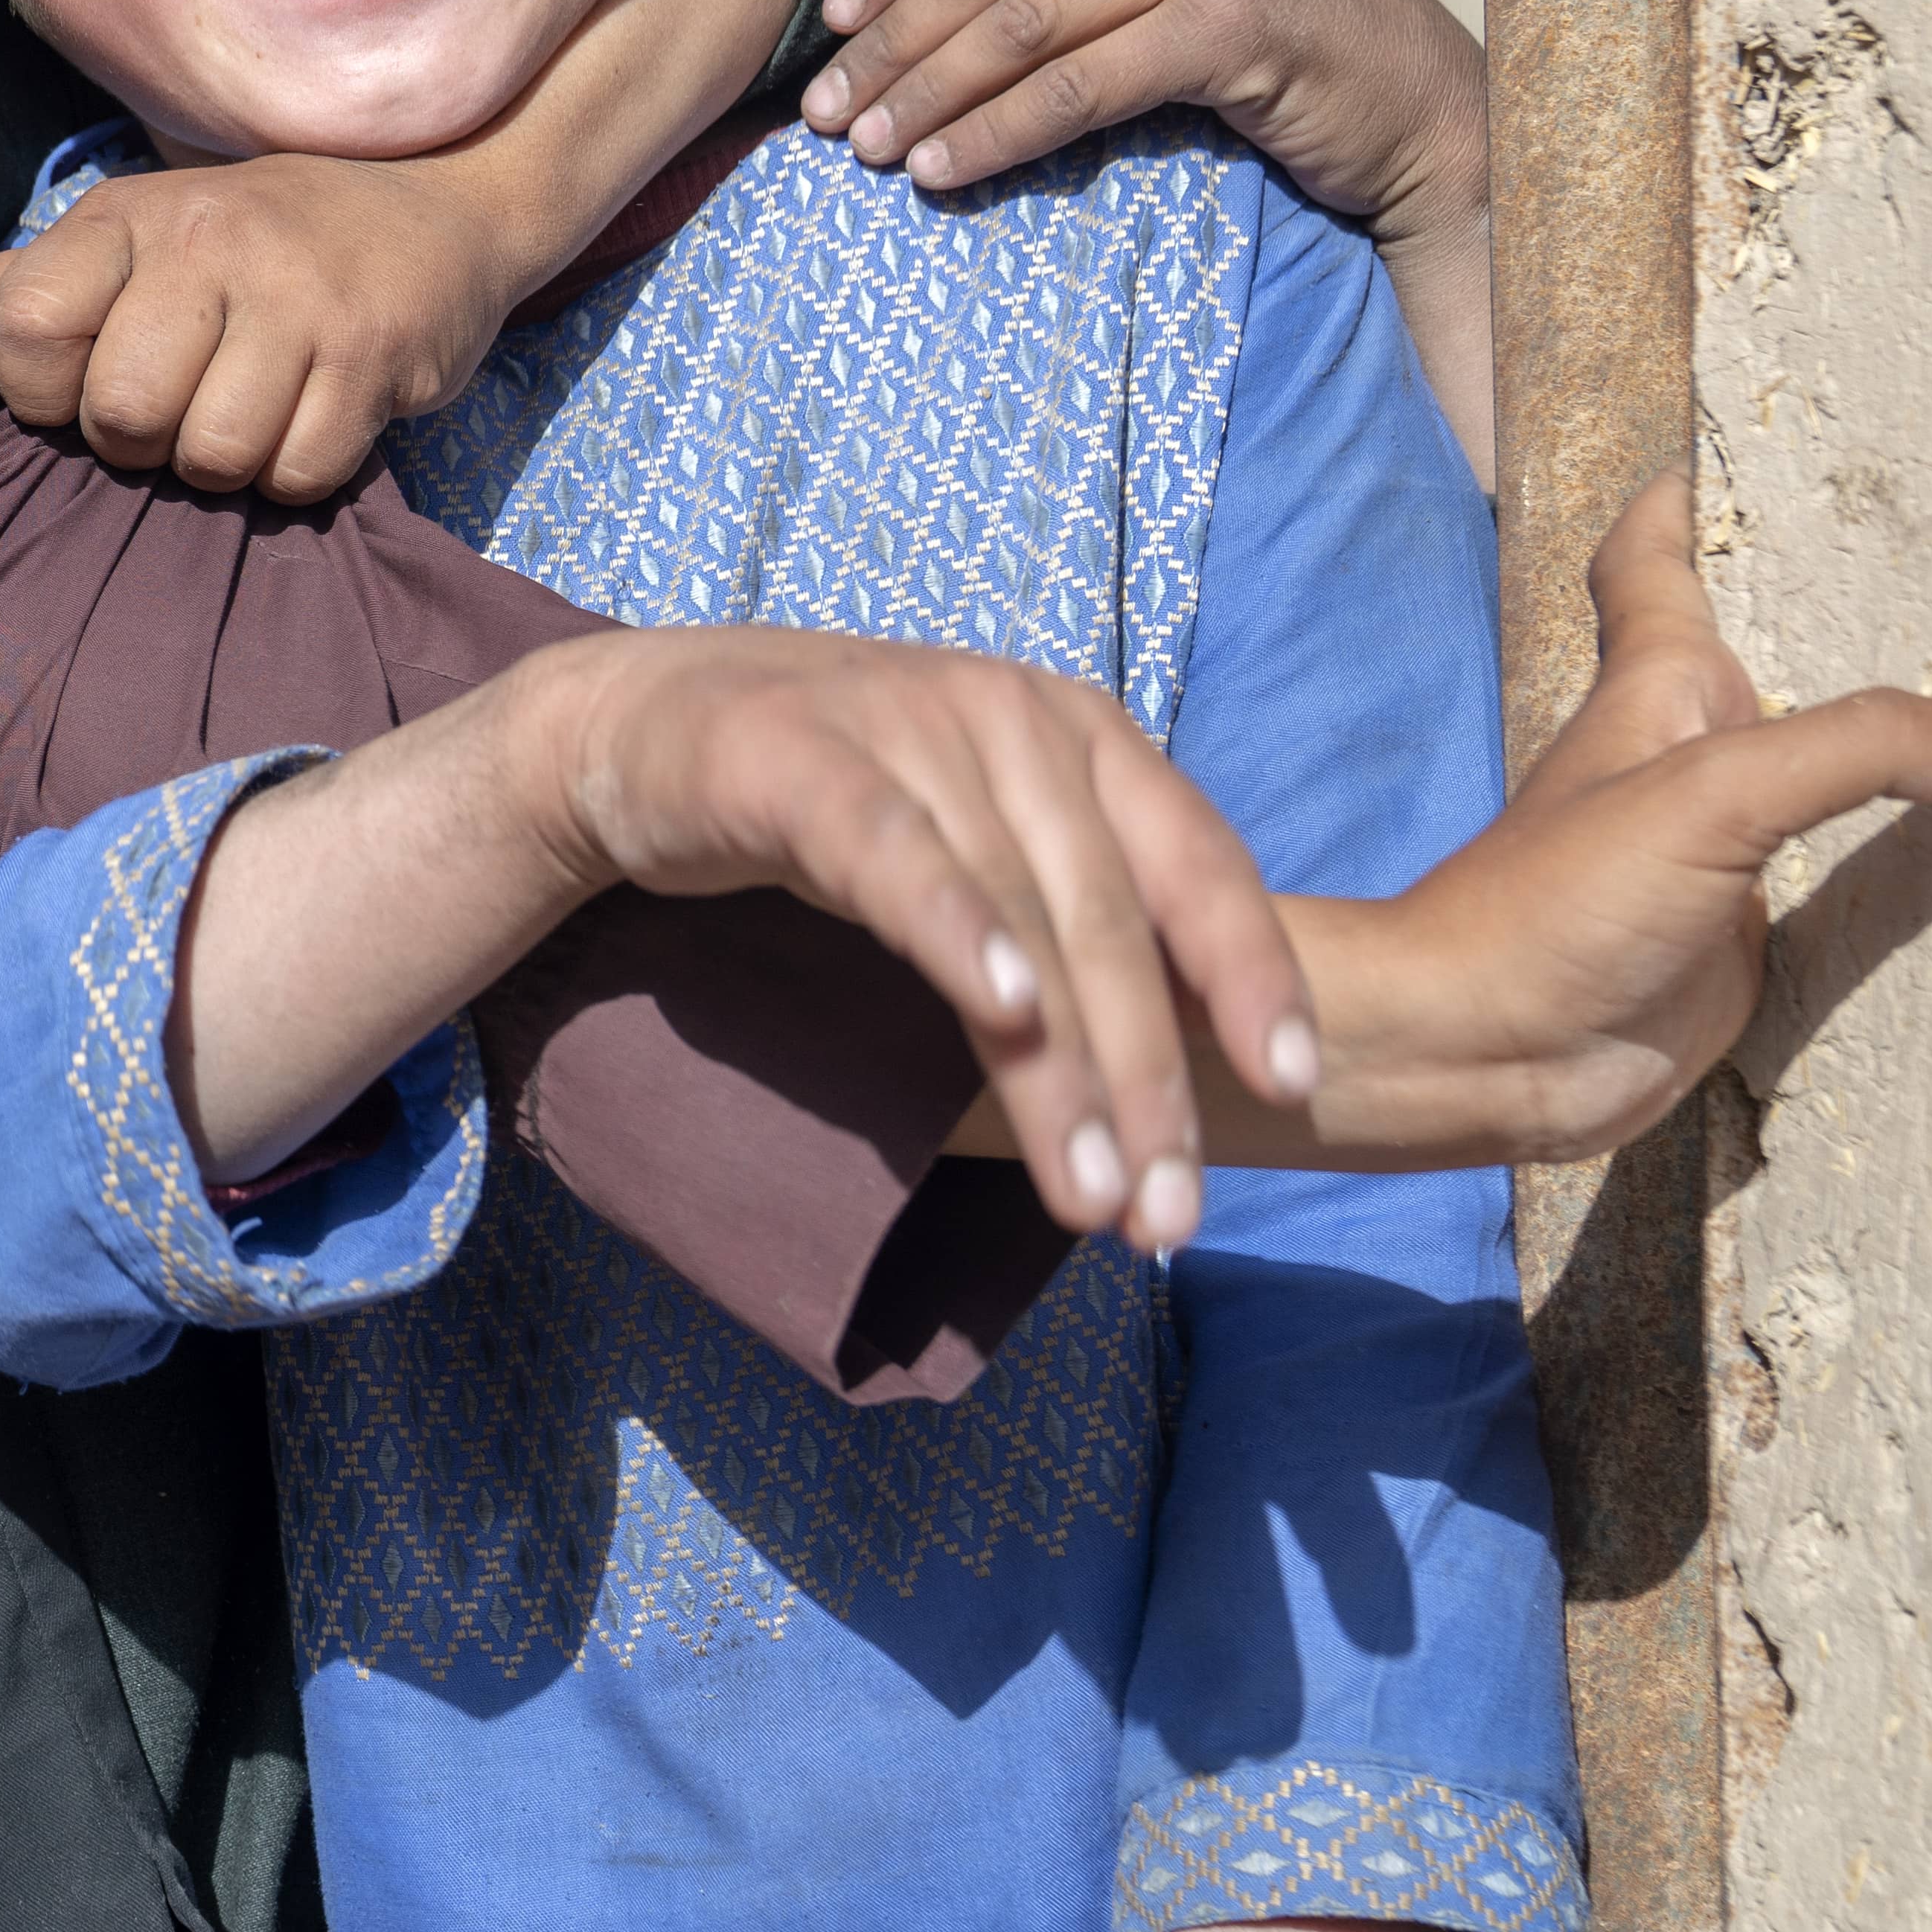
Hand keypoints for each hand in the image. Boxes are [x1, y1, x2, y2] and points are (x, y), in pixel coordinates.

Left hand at [0, 156, 532, 500]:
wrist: (436, 212)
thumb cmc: (257, 244)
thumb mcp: (139, 232)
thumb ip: (37, 281)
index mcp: (130, 216)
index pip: (26, 329)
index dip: (38, 393)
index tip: (79, 387)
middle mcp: (210, 244)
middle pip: (121, 413)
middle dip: (138, 443)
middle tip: (178, 409)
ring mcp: (299, 300)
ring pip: (211, 457)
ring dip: (221, 465)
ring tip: (244, 414)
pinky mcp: (374, 357)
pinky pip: (297, 474)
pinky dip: (293, 472)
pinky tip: (306, 419)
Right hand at [514, 621, 1315, 1251]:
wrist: (634, 727)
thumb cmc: (821, 799)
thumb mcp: (974, 833)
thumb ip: (1068, 903)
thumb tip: (1173, 1055)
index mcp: (1077, 731)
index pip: (1197, 861)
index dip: (1255, 973)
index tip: (1296, 1086)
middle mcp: (1011, 715)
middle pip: (1112, 918)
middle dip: (1149, 1081)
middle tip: (1168, 1215)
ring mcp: (907, 725)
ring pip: (1016, 912)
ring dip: (1061, 1066)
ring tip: (1089, 1191)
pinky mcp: (797, 757)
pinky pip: (896, 854)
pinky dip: (956, 929)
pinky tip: (1003, 1012)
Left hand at [808, 0, 1488, 230]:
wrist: (1416, 100)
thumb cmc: (1272, 45)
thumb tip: (921, 4)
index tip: (835, 28)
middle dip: (893, 42)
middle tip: (826, 113)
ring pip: (1021, 24)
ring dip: (929, 95)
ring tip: (868, 153)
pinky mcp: (1231, 24)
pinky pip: (1079, 86)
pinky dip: (998, 132)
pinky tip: (944, 173)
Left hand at [1292, 480, 1931, 1163]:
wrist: (1482, 1052)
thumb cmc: (1553, 905)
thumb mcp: (1711, 795)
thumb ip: (1859, 748)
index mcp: (1654, 695)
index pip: (1652, 570)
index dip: (1673, 506)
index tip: (1707, 456)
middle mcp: (1679, 764)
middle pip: (1752, 665)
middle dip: (1820, 621)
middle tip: (1922, 578)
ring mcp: (1706, 856)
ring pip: (1803, 780)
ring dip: (1869, 749)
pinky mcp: (1729, 943)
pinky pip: (1828, 887)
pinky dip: (1887, 865)